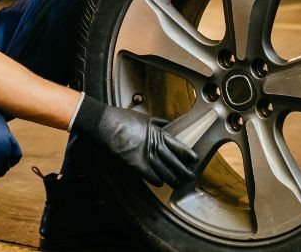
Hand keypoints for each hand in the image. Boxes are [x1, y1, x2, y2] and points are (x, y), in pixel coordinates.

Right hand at [72, 97, 197, 187]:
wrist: (105, 123)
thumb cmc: (122, 118)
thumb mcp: (144, 117)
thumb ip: (158, 122)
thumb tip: (168, 123)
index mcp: (158, 133)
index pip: (178, 146)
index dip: (187, 154)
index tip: (195, 160)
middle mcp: (154, 145)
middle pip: (174, 161)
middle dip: (183, 170)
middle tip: (190, 177)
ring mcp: (145, 156)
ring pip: (164, 171)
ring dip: (172, 178)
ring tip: (178, 183)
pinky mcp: (135, 164)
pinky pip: (150, 176)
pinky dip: (156, 180)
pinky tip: (161, 183)